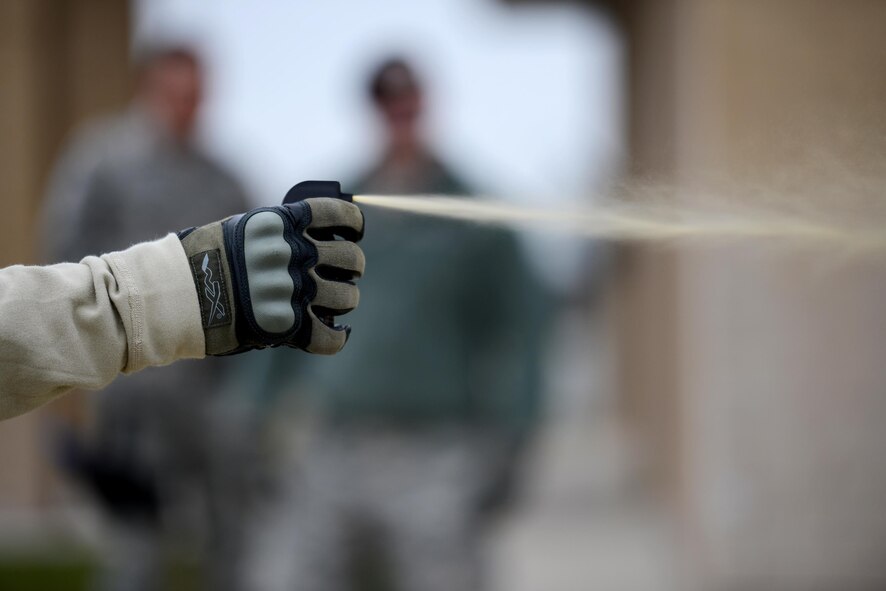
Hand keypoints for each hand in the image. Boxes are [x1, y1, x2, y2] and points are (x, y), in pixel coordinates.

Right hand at [178, 193, 364, 355]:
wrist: (175, 294)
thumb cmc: (204, 260)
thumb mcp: (244, 230)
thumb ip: (282, 234)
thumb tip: (318, 239)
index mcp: (284, 223)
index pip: (340, 216)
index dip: (354, 225)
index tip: (355, 233)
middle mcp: (294, 253)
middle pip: (351, 259)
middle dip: (353, 267)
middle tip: (347, 274)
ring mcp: (293, 290)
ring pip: (347, 298)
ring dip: (345, 300)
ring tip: (337, 303)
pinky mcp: (287, 325)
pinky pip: (331, 337)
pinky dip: (338, 337)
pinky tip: (339, 333)